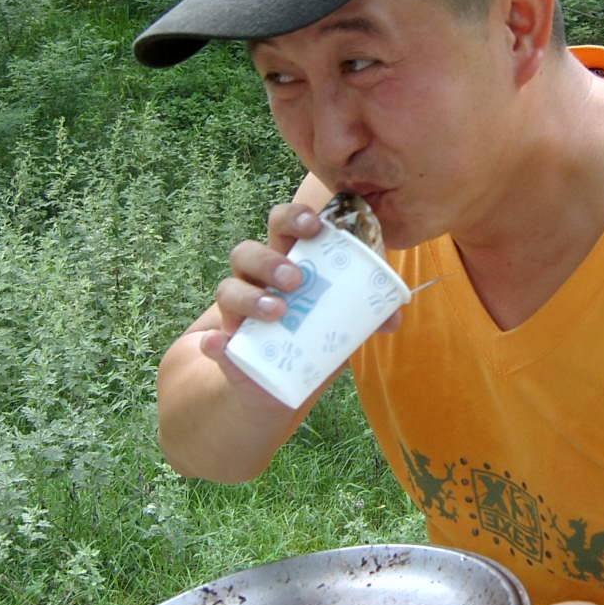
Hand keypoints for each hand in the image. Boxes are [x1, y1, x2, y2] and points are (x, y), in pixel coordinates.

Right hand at [199, 202, 401, 384]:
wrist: (275, 386)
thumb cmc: (310, 337)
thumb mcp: (339, 324)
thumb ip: (364, 316)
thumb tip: (394, 316)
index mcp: (285, 262)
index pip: (281, 225)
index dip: (294, 217)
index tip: (316, 226)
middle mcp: (254, 281)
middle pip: (246, 251)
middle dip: (270, 260)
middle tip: (297, 279)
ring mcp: (234, 314)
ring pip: (227, 290)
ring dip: (250, 297)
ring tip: (278, 311)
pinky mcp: (223, 348)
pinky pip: (209, 341)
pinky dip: (214, 342)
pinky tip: (221, 344)